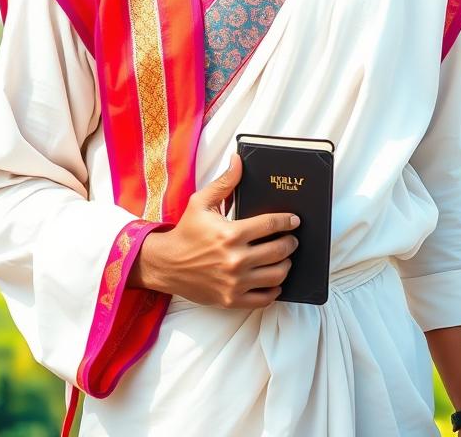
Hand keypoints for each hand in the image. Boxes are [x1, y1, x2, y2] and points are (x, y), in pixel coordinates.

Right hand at [132, 153, 300, 308]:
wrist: (165, 264)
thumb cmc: (186, 232)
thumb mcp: (201, 202)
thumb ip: (224, 182)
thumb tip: (238, 160)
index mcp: (231, 233)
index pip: (271, 224)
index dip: (287, 221)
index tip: (294, 220)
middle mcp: (235, 259)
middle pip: (278, 250)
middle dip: (290, 242)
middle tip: (292, 239)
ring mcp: (234, 282)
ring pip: (276, 275)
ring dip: (286, 265)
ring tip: (285, 258)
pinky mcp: (231, 299)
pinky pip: (263, 298)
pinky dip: (274, 289)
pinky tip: (274, 280)